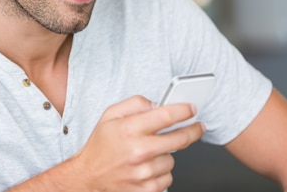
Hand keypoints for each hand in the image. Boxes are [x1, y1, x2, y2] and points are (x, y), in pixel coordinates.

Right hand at [70, 95, 204, 191]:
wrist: (89, 175)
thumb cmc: (101, 145)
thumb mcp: (111, 115)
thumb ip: (135, 103)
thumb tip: (157, 104)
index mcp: (129, 129)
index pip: (165, 116)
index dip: (184, 110)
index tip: (192, 109)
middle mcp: (138, 151)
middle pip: (179, 139)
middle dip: (192, 131)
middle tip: (197, 127)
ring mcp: (143, 172)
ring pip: (173, 159)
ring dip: (166, 154)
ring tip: (150, 153)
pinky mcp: (146, 188)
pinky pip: (168, 177)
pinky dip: (161, 172)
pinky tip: (148, 167)